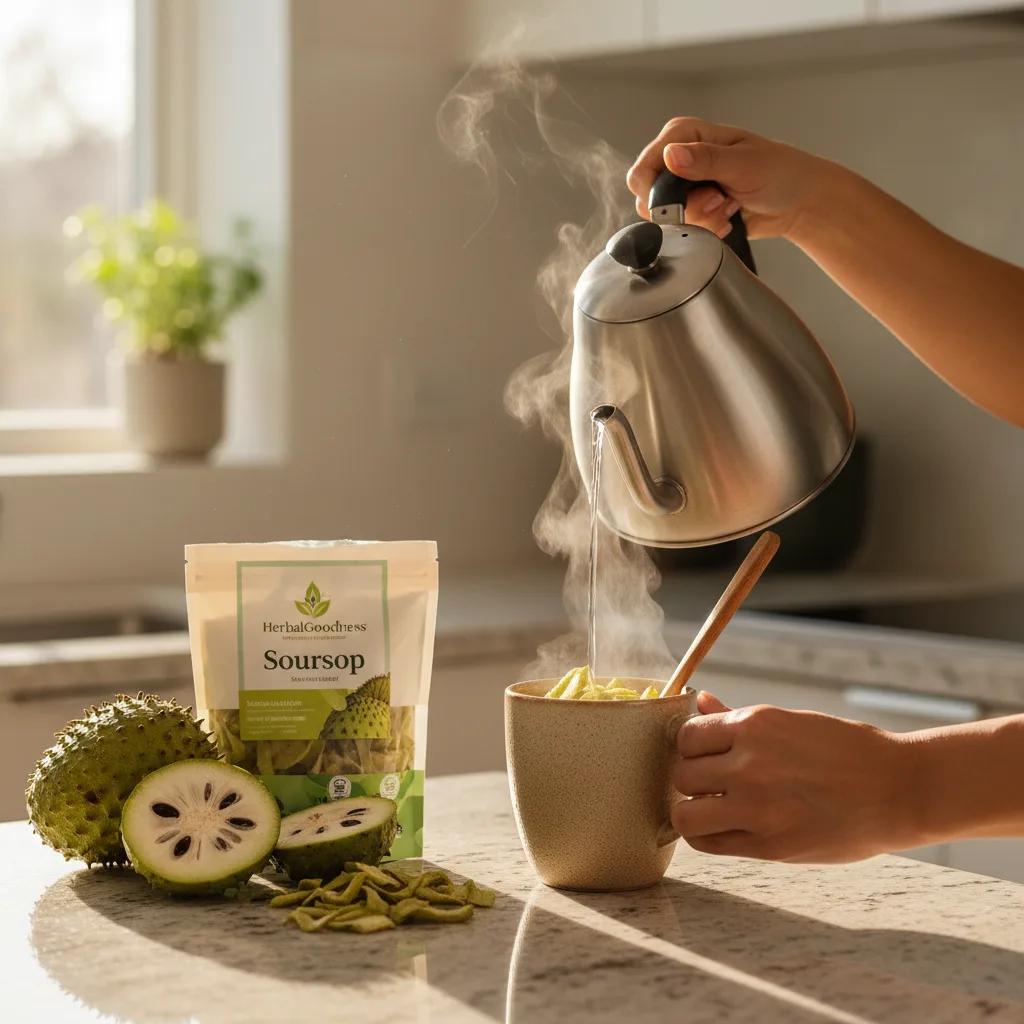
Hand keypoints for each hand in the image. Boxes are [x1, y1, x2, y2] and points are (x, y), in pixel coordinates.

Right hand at [626, 117, 839, 241]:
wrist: (797, 201)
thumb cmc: (780, 172)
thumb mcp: (744, 164)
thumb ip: (706, 160)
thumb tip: (672, 156)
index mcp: (685, 135)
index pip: (644, 168)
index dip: (657, 193)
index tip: (686, 202)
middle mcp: (679, 158)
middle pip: (650, 197)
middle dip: (686, 210)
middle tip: (718, 200)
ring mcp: (685, 186)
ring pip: (666, 218)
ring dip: (700, 221)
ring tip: (727, 207)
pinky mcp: (692, 209)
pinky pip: (681, 230)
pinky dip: (705, 230)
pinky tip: (726, 218)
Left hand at [671, 692, 918, 862]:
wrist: (899, 790)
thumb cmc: (848, 751)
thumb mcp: (791, 722)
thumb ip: (738, 717)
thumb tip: (701, 701)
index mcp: (754, 725)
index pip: (687, 736)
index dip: (692, 748)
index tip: (706, 756)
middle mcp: (748, 763)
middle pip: (681, 774)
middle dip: (691, 779)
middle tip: (712, 784)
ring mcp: (756, 807)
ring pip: (685, 814)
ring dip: (693, 811)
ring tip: (715, 808)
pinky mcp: (768, 845)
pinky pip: (709, 844)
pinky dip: (707, 837)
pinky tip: (723, 829)